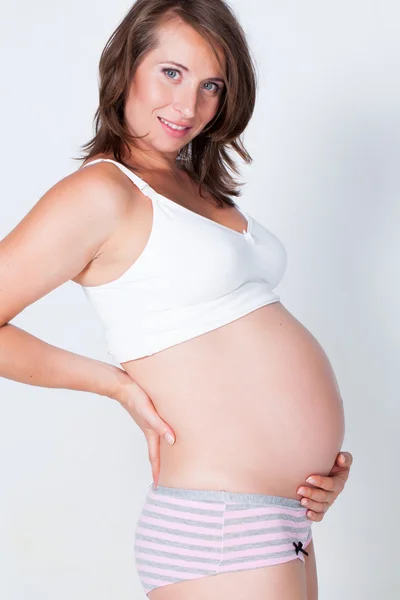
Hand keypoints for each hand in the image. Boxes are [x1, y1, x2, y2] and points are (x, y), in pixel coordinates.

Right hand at [112, 370, 174, 486]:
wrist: (120, 384)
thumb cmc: (134, 397)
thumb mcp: (149, 412)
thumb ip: (160, 426)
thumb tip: (172, 441)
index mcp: (150, 432)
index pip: (155, 457)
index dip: (157, 472)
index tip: (157, 486)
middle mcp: (149, 429)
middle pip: (156, 452)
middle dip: (160, 466)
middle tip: (164, 479)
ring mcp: (147, 422)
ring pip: (157, 441)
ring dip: (161, 451)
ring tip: (168, 458)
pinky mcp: (148, 413)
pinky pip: (156, 429)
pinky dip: (161, 435)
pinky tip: (164, 431)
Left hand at [297, 451, 352, 521]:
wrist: (326, 471)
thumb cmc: (333, 464)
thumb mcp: (342, 459)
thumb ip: (345, 458)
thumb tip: (340, 459)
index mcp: (339, 482)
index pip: (331, 484)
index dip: (321, 482)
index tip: (309, 478)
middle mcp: (333, 493)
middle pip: (324, 497)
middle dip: (312, 494)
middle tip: (300, 490)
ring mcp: (327, 502)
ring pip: (321, 507)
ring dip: (311, 504)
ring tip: (302, 501)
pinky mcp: (321, 508)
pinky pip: (320, 515)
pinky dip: (314, 516)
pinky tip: (307, 514)